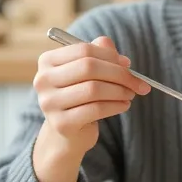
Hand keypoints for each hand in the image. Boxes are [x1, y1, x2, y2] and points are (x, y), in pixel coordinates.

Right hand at [33, 35, 150, 154]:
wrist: (68, 132)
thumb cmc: (81, 95)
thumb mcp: (90, 72)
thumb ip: (103, 55)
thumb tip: (123, 60)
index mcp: (48, 61)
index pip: (84, 50)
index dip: (110, 56)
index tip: (128, 65)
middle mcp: (42, 80)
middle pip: (88, 67)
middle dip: (119, 74)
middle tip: (138, 82)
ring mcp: (49, 103)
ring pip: (93, 89)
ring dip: (119, 91)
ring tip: (130, 94)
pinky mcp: (61, 124)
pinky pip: (96, 109)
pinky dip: (115, 106)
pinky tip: (124, 105)